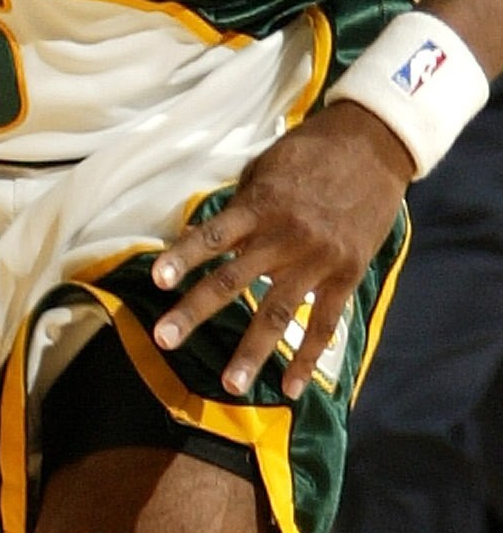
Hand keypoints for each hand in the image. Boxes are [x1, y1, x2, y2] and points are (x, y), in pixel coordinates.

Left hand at [148, 100, 410, 398]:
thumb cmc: (310, 153)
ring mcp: (318, 260)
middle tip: (163, 339)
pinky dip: (307, 357)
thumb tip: (199, 238)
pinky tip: (290, 387)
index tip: (156, 280)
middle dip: (195, 312)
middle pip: (233, 280)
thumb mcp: (265, 168)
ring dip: (253, 352)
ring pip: (278, 313)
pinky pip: (325, 324)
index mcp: (260, 206)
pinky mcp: (347, 274)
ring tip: (233, 386)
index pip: (212, 236)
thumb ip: (237, 207)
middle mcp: (285, 237)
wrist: (376, 145)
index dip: (183, 257)